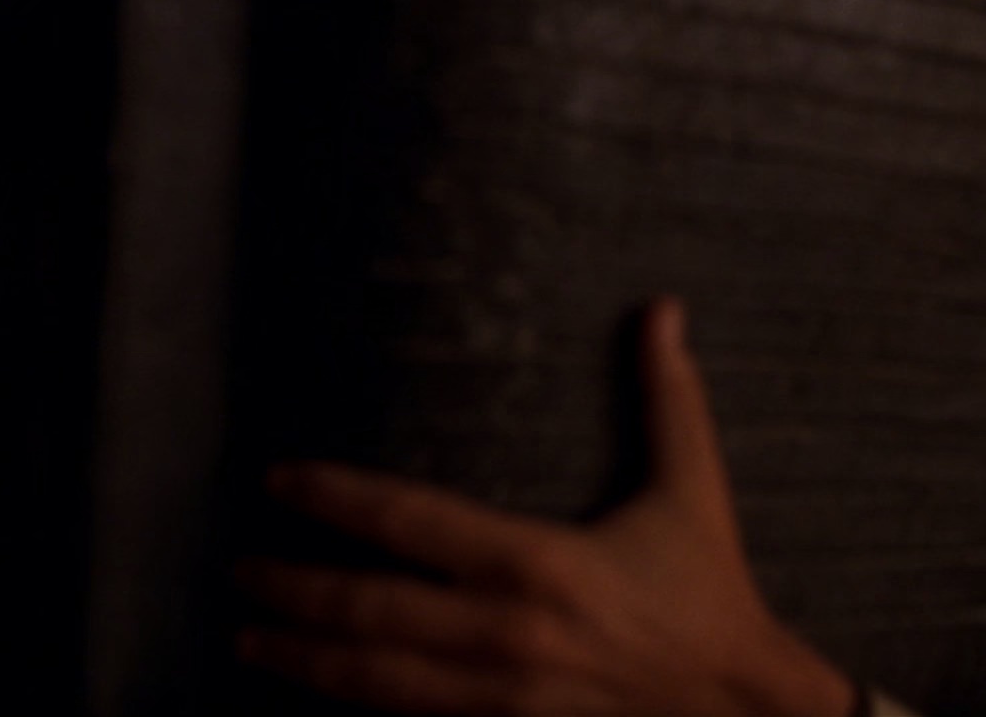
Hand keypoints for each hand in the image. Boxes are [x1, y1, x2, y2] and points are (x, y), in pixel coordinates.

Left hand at [235, 298, 855, 716]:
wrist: (747, 707)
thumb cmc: (712, 595)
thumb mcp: (692, 490)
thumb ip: (667, 398)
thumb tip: (662, 308)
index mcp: (538, 561)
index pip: (409, 520)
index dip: (335, 497)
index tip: (281, 481)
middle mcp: (506, 632)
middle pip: (368, 608)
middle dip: (292, 586)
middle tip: (239, 570)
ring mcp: (502, 697)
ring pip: (375, 681)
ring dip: (304, 658)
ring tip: (250, 637)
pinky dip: (359, 706)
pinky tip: (320, 689)